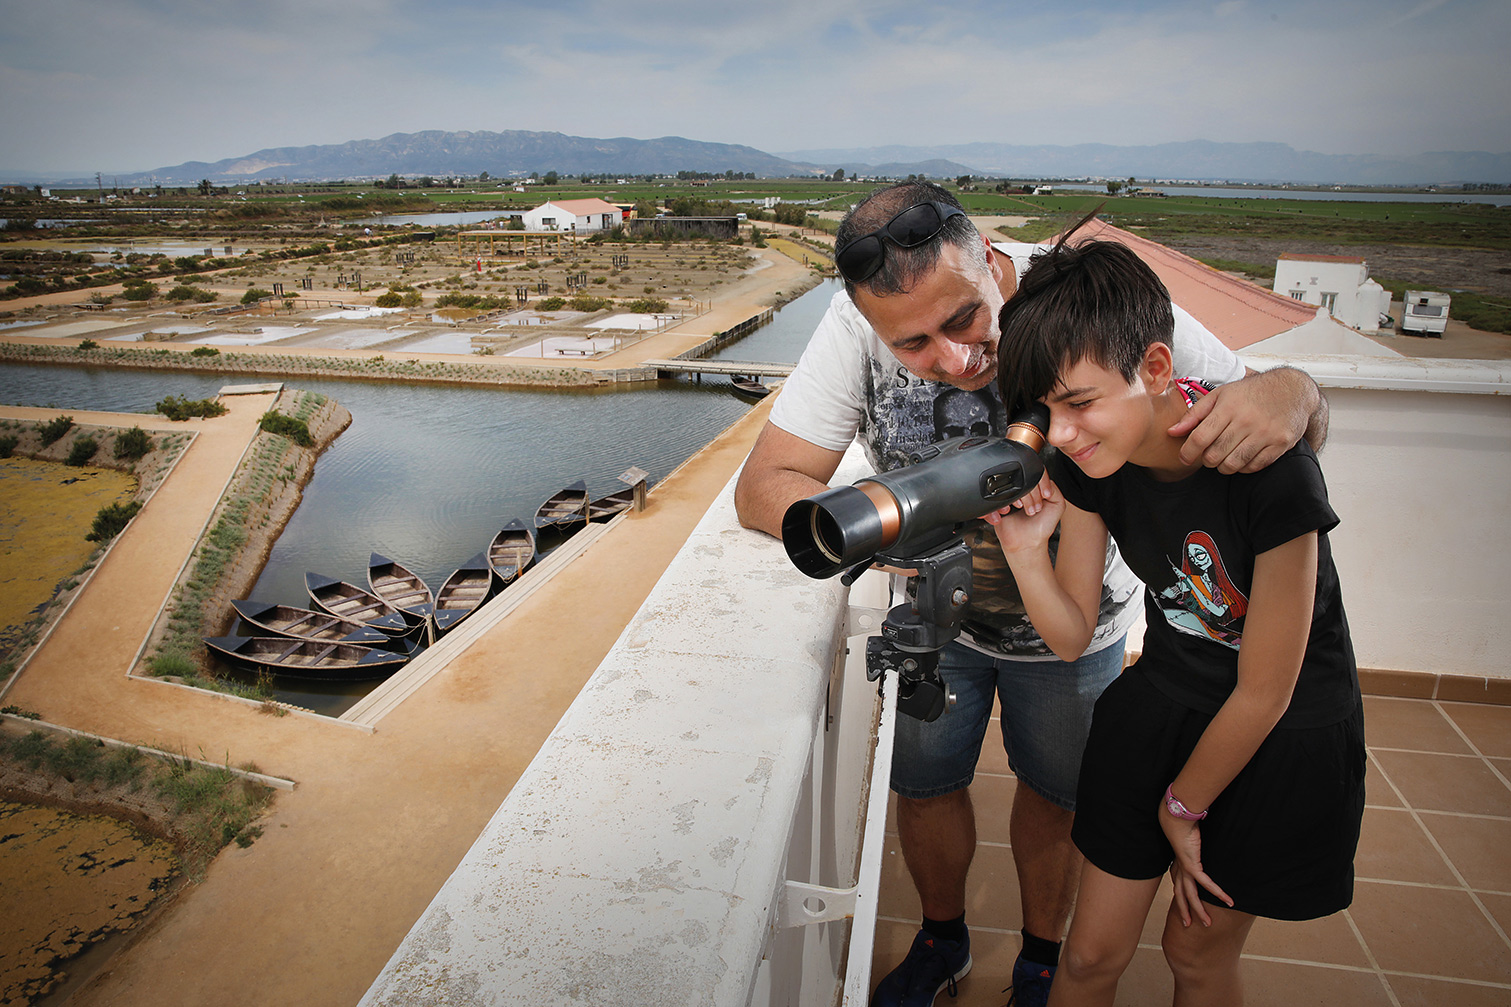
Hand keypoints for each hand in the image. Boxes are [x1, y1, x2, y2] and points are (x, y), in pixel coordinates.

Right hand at [983, 477, 1063, 557]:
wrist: (1027, 543)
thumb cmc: (1041, 526)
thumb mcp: (1057, 505)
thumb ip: (1054, 488)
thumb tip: (1044, 480)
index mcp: (1034, 488)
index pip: (1035, 474)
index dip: (1040, 484)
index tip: (1044, 497)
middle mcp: (1021, 490)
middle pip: (1022, 479)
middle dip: (1031, 496)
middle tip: (1034, 509)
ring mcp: (1007, 497)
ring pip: (1008, 486)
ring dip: (1018, 500)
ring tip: (1024, 512)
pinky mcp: (996, 505)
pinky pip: (993, 498)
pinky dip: (1001, 506)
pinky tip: (1008, 513)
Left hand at [1160, 812, 1232, 926]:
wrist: (1178, 818)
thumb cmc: (1186, 826)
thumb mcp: (1192, 842)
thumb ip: (1198, 849)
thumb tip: (1204, 848)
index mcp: (1177, 865)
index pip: (1178, 887)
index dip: (1180, 900)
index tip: (1184, 910)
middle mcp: (1179, 869)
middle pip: (1181, 896)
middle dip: (1185, 912)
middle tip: (1189, 925)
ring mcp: (1184, 869)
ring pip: (1191, 896)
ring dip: (1200, 910)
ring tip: (1208, 922)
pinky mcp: (1192, 866)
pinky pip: (1206, 884)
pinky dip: (1218, 893)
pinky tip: (1228, 901)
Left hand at [1168, 368, 1314, 473]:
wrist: (1292, 390)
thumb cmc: (1250, 393)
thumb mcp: (1220, 395)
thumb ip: (1195, 414)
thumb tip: (1172, 432)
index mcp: (1228, 408)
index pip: (1200, 438)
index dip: (1188, 452)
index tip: (1184, 457)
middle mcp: (1247, 421)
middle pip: (1214, 455)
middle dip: (1206, 460)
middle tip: (1208, 454)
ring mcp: (1265, 434)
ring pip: (1233, 464)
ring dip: (1223, 466)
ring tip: (1223, 457)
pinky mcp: (1280, 444)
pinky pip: (1254, 467)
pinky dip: (1243, 467)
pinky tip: (1241, 457)